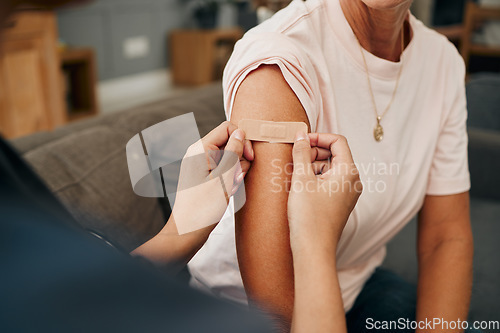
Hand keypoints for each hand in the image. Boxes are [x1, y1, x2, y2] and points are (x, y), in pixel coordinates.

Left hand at [171, 121, 253, 234]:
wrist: (186, 232)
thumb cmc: (203, 208)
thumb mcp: (223, 178)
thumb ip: (233, 152)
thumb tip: (240, 132)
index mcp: (200, 149)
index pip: (228, 128)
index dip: (243, 140)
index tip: (250, 158)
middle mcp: (198, 153)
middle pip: (229, 142)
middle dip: (239, 159)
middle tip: (236, 179)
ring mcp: (200, 164)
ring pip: (229, 157)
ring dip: (236, 171)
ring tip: (231, 188)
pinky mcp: (203, 175)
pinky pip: (223, 169)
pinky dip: (230, 178)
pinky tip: (227, 192)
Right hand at [287, 132, 361, 255]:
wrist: (314, 249)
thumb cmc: (309, 216)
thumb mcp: (301, 179)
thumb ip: (301, 153)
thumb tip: (300, 135)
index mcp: (348, 172)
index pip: (337, 141)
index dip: (318, 137)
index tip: (300, 141)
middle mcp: (353, 181)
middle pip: (334, 154)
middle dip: (314, 152)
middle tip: (294, 157)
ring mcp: (348, 193)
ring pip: (330, 168)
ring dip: (312, 166)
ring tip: (294, 174)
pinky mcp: (340, 203)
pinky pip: (329, 182)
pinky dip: (315, 178)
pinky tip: (300, 186)